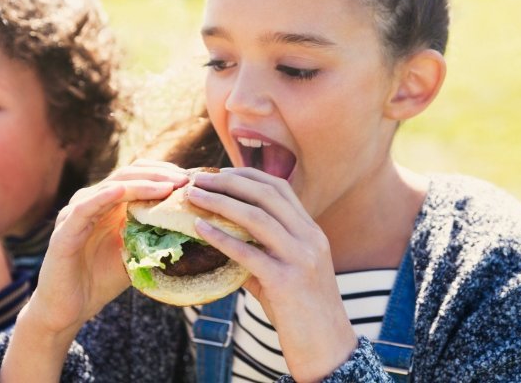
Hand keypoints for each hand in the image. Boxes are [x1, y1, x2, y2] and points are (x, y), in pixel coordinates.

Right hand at [25, 160, 187, 334]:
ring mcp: (76, 213)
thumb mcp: (135, 252)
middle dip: (159, 174)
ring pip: (112, 186)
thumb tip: (190, 224)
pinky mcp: (64, 230)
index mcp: (108, 203)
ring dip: (142, 184)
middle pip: (128, 175)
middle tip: (185, 180)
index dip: (163, 173)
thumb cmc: (101, 280)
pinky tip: (124, 192)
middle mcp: (91, 201)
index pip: (137, 175)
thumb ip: (152, 234)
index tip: (190, 179)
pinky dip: (105, 196)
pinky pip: (86, 207)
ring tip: (168, 186)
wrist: (68, 309)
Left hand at [189, 168, 355, 382]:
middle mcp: (310, 238)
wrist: (327, 347)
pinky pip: (248, 253)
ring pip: (257, 218)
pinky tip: (199, 229)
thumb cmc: (302, 312)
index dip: (247, 175)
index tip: (218, 173)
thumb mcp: (285, 272)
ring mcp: (301, 258)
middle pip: (266, 195)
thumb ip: (260, 252)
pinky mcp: (287, 282)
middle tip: (197, 180)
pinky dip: (221, 238)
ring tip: (194, 197)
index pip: (279, 188)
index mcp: (311, 231)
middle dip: (229, 182)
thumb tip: (222, 238)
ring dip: (220, 202)